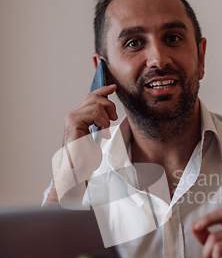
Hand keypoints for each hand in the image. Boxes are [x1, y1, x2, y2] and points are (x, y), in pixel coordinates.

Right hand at [52, 84, 117, 205]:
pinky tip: (101, 134)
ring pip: (97, 105)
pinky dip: (103, 123)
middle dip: (109, 106)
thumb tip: (109, 113)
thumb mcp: (98, 136)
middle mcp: (74, 115)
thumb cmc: (86, 158)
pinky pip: (95, 113)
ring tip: (104, 132)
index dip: (103, 90)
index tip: (114, 87)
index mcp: (79, 117)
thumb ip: (100, 123)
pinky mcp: (74, 122)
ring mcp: (72, 117)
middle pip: (95, 97)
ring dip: (106, 119)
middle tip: (112, 120)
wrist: (78, 170)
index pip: (91, 97)